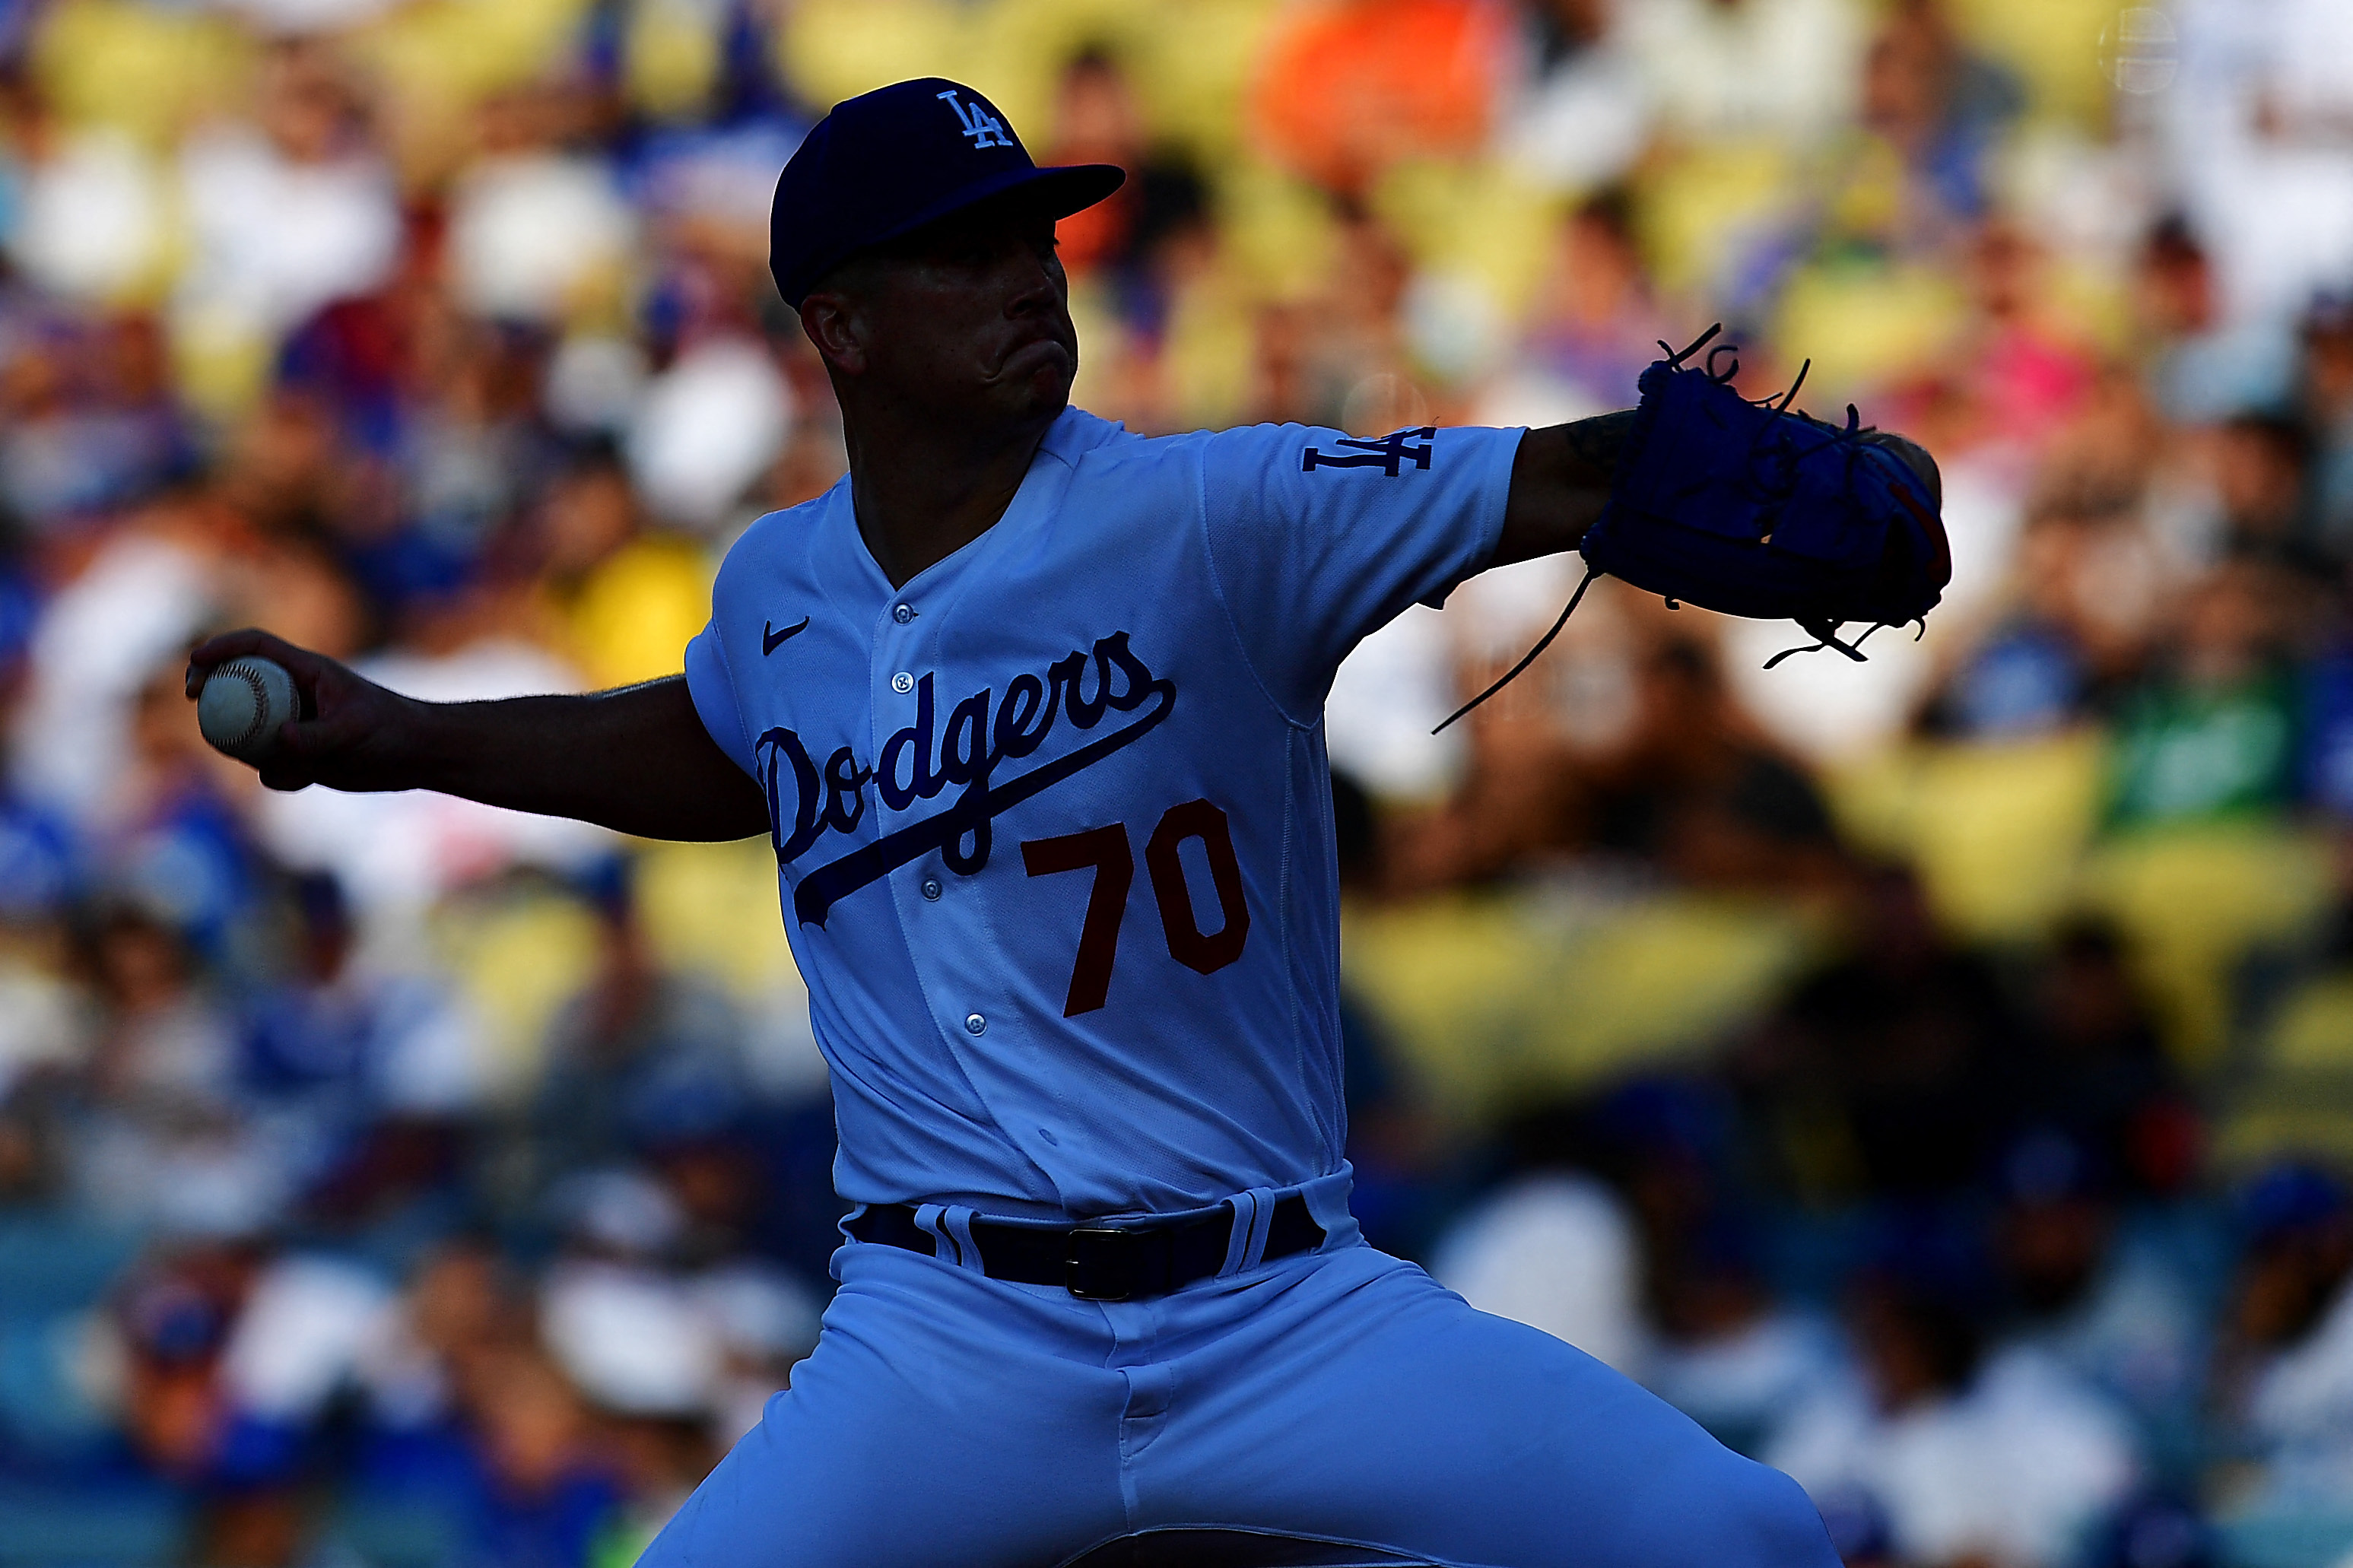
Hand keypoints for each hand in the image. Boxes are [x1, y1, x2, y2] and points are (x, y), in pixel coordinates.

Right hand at [185, 628, 421, 793]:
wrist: (416, 757)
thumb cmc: (393, 730)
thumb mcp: (355, 730)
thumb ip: (317, 736)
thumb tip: (280, 739)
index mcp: (307, 671)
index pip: (256, 646)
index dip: (222, 648)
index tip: (196, 663)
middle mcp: (295, 694)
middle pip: (238, 685)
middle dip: (211, 689)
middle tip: (195, 702)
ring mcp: (295, 724)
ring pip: (249, 732)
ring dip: (246, 747)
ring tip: (284, 760)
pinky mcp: (301, 754)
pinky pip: (271, 765)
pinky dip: (277, 775)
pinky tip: (305, 780)